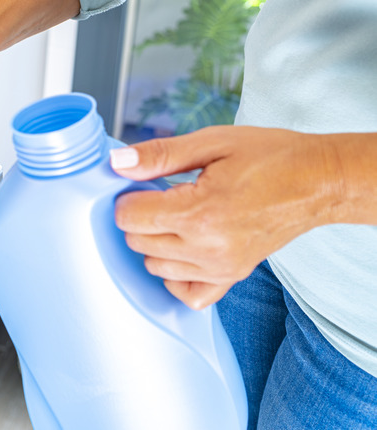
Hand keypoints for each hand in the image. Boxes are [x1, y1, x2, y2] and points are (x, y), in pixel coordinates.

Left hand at [109, 126, 342, 309]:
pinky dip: (176, 275)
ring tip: (178, 217)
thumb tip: (118, 164)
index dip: (128, 197)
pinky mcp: (232, 276)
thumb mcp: (212, 142)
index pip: (130, 218)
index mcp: (199, 212)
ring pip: (155, 266)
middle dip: (140, 217)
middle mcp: (208, 248)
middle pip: (138, 242)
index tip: (144, 185)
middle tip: (162, 197)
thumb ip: (160, 155)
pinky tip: (182, 250)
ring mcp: (221, 267)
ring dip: (155, 242)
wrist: (318, 181)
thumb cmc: (269, 157)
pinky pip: (187, 293)